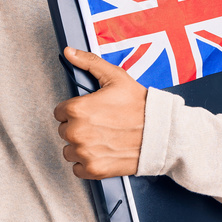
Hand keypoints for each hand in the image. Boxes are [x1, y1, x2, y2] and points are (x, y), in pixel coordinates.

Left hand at [53, 46, 147, 179]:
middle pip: (64, 131)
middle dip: (79, 127)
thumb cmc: (140, 106)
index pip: (60, 112)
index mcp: (77, 109)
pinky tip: (103, 152)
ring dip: (81, 146)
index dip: (75, 110)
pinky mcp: (94, 170)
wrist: (161, 133)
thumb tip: (69, 52)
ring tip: (102, 138)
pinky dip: (87, 163)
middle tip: (100, 124)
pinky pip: (77, 168)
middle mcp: (77, 132)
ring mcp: (85, 153)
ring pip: (70, 150)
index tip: (90, 111)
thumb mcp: (115, 77)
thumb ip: (89, 63)